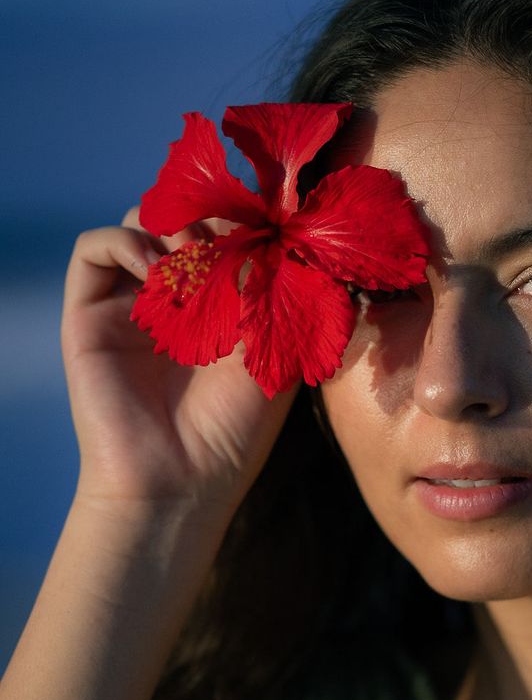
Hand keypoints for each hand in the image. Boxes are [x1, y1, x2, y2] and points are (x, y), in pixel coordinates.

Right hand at [60, 208, 296, 519]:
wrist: (181, 482)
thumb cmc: (235, 430)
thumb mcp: (270, 352)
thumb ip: (271, 291)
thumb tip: (274, 230)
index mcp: (218, 304)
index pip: (223, 232)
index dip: (241, 218)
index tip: (265, 223)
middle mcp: (173, 298)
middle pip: (182, 217)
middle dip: (208, 217)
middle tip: (230, 240)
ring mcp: (129, 303)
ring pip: (139, 222)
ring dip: (171, 227)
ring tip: (197, 262)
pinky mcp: (89, 313)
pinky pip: (94, 247)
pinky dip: (126, 241)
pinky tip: (157, 275)